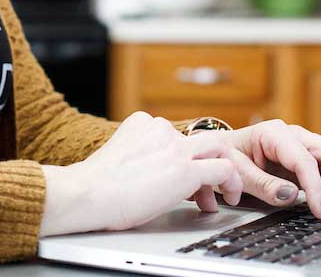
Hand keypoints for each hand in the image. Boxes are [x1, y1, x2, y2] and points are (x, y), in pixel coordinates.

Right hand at [40, 112, 243, 235]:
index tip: (183, 180)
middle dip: (209, 161)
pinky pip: (224, 169)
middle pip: (200, 137)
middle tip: (210, 184)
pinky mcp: (185, 169)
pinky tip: (229, 197)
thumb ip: (140, 155)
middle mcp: (160, 128)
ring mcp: (174, 147)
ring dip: (225, 170)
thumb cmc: (97, 186)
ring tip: (226, 194)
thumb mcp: (120, 156)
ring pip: (218, 147)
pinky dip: (232, 183)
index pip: (176, 135)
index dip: (184, 159)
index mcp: (141, 123)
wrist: (88, 193)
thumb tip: (154, 175)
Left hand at [189, 119, 320, 219]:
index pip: (305, 160)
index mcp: (274, 134)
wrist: (220, 150)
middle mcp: (295, 135)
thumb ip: (262, 184)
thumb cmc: (225, 156)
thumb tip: (291, 196)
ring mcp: (304, 145)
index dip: (316, 187)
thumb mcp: (236, 171)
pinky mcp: (309, 158)